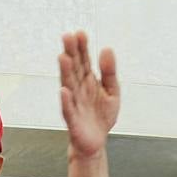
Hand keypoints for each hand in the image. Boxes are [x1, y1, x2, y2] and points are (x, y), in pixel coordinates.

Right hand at [59, 30, 119, 158]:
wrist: (96, 143)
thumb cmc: (101, 117)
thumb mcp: (112, 91)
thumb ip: (110, 72)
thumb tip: (107, 49)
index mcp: (88, 81)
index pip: (84, 61)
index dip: (82, 48)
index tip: (81, 33)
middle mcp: (79, 90)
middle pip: (74, 69)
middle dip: (71, 54)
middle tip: (68, 37)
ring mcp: (74, 104)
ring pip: (69, 86)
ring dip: (65, 72)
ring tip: (64, 57)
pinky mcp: (73, 121)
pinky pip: (68, 110)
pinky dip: (66, 102)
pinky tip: (64, 91)